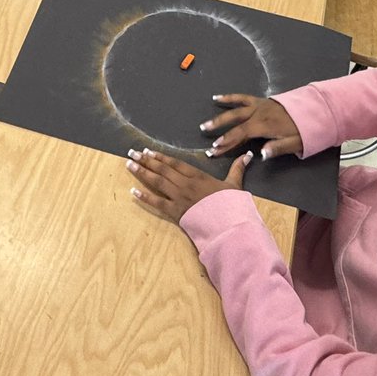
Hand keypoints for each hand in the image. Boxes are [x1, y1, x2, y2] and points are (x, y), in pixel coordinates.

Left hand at [127, 147, 252, 223]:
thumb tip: (247, 155)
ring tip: (129, 164)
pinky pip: (157, 203)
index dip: (161, 157)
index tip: (149, 151)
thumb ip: (237, 169)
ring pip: (157, 182)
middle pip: (162, 170)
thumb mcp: (235, 185)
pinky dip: (144, 196)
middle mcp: (185, 184)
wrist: (228, 223)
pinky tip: (133, 191)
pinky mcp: (176, 212)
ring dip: (142, 172)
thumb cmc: (232, 205)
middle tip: (132, 153)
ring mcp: (179, 197)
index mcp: (198, 176)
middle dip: (146, 161)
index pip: (175, 163)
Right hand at [200, 94, 303, 159]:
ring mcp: (258, 105)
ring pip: (235, 110)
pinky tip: (217, 98)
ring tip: (206, 124)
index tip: (215, 148)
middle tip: (206, 138)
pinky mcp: (260, 101)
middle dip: (219, 130)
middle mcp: (258, 113)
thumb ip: (277, 148)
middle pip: (235, 122)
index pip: (241, 134)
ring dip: (220, 116)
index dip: (227, 141)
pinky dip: (229, 98)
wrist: (314, 111)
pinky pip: (241, 98)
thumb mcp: (295, 143)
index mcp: (265, 124)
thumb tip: (261, 154)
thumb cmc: (304, 130)